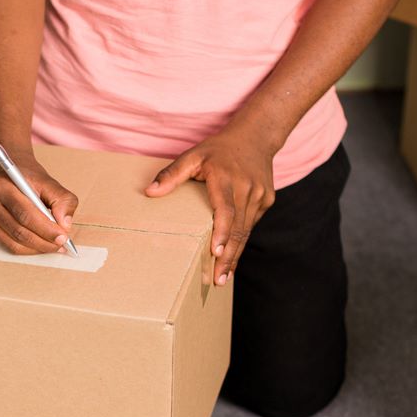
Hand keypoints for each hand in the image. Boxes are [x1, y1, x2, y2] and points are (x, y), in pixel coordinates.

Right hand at [0, 145, 77, 254]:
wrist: (9, 172)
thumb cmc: (28, 178)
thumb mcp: (49, 182)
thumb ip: (62, 200)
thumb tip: (64, 225)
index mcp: (2, 185)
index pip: (25, 213)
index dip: (46, 229)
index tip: (63, 237)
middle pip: (19, 230)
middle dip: (43, 241)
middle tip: (60, 245)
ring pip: (13, 242)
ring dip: (36, 248)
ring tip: (53, 246)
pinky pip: (8, 245)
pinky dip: (27, 249)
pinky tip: (39, 245)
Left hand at [145, 129, 276, 285]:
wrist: (256, 137)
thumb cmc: (220, 149)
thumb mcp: (193, 155)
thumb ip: (172, 174)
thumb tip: (150, 192)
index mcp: (226, 178)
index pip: (226, 210)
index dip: (222, 232)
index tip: (216, 252)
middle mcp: (246, 188)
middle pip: (238, 228)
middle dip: (228, 256)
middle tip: (218, 279)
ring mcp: (260, 195)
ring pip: (246, 230)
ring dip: (235, 254)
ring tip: (224, 277)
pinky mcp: (267, 200)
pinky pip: (251, 225)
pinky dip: (241, 241)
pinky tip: (232, 258)